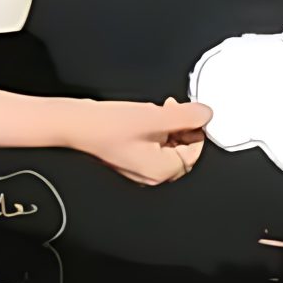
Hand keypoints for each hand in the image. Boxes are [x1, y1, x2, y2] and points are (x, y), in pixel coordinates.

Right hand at [68, 97, 211, 185]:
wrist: (76, 124)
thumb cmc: (110, 125)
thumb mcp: (155, 117)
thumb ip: (187, 116)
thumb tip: (207, 114)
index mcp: (162, 171)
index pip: (195, 152)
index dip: (196, 129)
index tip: (191, 112)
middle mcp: (153, 174)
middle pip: (182, 150)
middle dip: (181, 126)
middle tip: (171, 107)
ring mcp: (140, 167)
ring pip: (167, 145)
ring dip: (167, 125)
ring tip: (154, 110)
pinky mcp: (130, 157)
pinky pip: (152, 143)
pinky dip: (153, 128)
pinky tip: (143, 116)